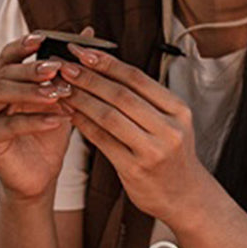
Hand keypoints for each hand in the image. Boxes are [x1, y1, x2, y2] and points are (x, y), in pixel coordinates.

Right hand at [0, 32, 74, 202]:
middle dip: (32, 68)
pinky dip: (33, 120)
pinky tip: (56, 120)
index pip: (8, 55)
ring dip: (31, 91)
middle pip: (5, 72)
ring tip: (58, 93)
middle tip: (56, 67)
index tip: (43, 38)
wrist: (39, 176)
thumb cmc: (48, 134)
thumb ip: (69, 66)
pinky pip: (9, 125)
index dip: (23, 45)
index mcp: (0, 80)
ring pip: (1, 93)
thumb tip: (89, 32)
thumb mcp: (61, 97)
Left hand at [57, 42, 208, 221]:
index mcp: (178, 109)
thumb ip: (143, 98)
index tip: (82, 51)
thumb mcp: (168, 121)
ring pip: (109, 116)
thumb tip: (102, 65)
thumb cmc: (170, 153)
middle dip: (89, 78)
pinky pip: (102, 140)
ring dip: (81, 99)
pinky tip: (69, 113)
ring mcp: (153, 150)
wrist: (184, 196)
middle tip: (64, 66)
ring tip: (62, 87)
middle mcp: (169, 128)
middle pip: (121, 94)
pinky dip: (83, 124)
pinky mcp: (135, 169)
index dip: (106, 62)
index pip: (137, 78)